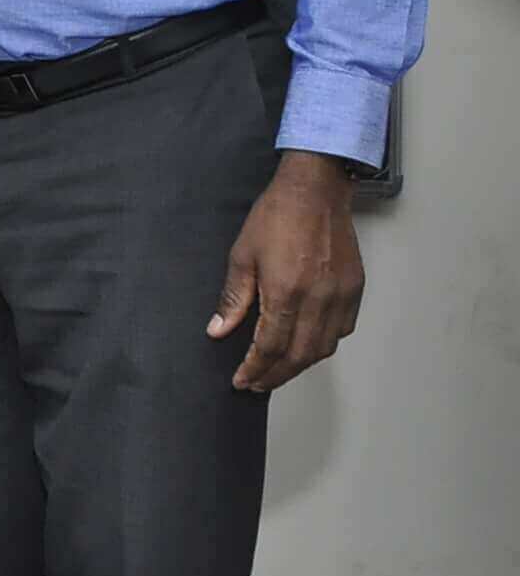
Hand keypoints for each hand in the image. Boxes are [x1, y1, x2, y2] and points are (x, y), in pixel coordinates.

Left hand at [208, 151, 362, 390]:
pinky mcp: (356, 289)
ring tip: (278, 370)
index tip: (242, 380)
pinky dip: (324, 344)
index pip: (270, 346)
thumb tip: (218, 330)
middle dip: (276, 375)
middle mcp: (319, 300)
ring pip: (325, 347)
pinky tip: (306, 345)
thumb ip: (233, 298)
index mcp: (287, 292)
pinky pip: (343, 329)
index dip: (255, 368)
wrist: (315, 191)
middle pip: (300, 355)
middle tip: (257, 384)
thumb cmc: (276, 217)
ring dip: (301, 364)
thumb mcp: (242, 256)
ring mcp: (341, 295)